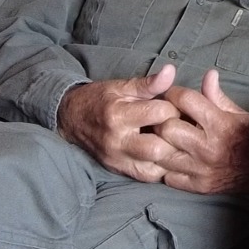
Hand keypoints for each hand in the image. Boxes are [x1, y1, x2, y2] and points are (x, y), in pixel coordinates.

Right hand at [57, 65, 181, 182]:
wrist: (71, 119)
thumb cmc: (101, 99)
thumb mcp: (122, 86)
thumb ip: (149, 83)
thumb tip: (171, 71)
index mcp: (118, 116)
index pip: (160, 114)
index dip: (173, 107)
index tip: (173, 105)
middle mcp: (117, 142)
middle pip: (158, 149)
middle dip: (174, 137)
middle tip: (176, 127)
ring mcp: (118, 160)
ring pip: (155, 169)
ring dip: (169, 156)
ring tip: (171, 141)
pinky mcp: (119, 170)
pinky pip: (147, 177)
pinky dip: (160, 167)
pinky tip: (163, 154)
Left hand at [153, 69, 248, 193]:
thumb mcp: (239, 113)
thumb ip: (217, 96)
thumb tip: (208, 74)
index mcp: (220, 125)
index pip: (185, 100)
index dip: (175, 93)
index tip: (175, 96)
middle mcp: (207, 148)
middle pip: (167, 128)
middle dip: (164, 119)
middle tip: (169, 118)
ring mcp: (201, 170)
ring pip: (162, 154)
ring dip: (162, 144)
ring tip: (169, 139)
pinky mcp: (198, 187)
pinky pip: (167, 177)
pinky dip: (167, 168)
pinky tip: (175, 159)